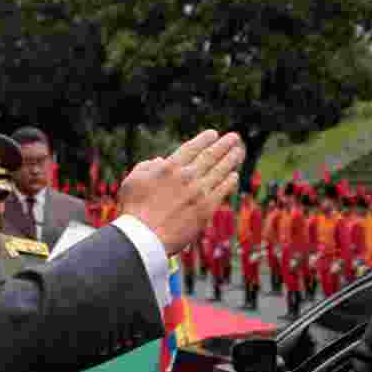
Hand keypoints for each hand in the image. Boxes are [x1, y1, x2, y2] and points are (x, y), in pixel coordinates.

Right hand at [119, 130, 243, 255]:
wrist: (145, 237)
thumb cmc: (134, 210)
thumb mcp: (132, 181)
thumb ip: (146, 166)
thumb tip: (160, 160)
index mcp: (169, 167)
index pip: (192, 148)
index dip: (204, 139)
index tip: (214, 134)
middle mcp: (187, 176)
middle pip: (211, 156)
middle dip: (224, 145)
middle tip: (234, 137)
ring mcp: (199, 192)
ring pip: (220, 171)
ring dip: (231, 160)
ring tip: (239, 152)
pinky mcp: (206, 209)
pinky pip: (222, 191)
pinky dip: (229, 182)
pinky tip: (234, 176)